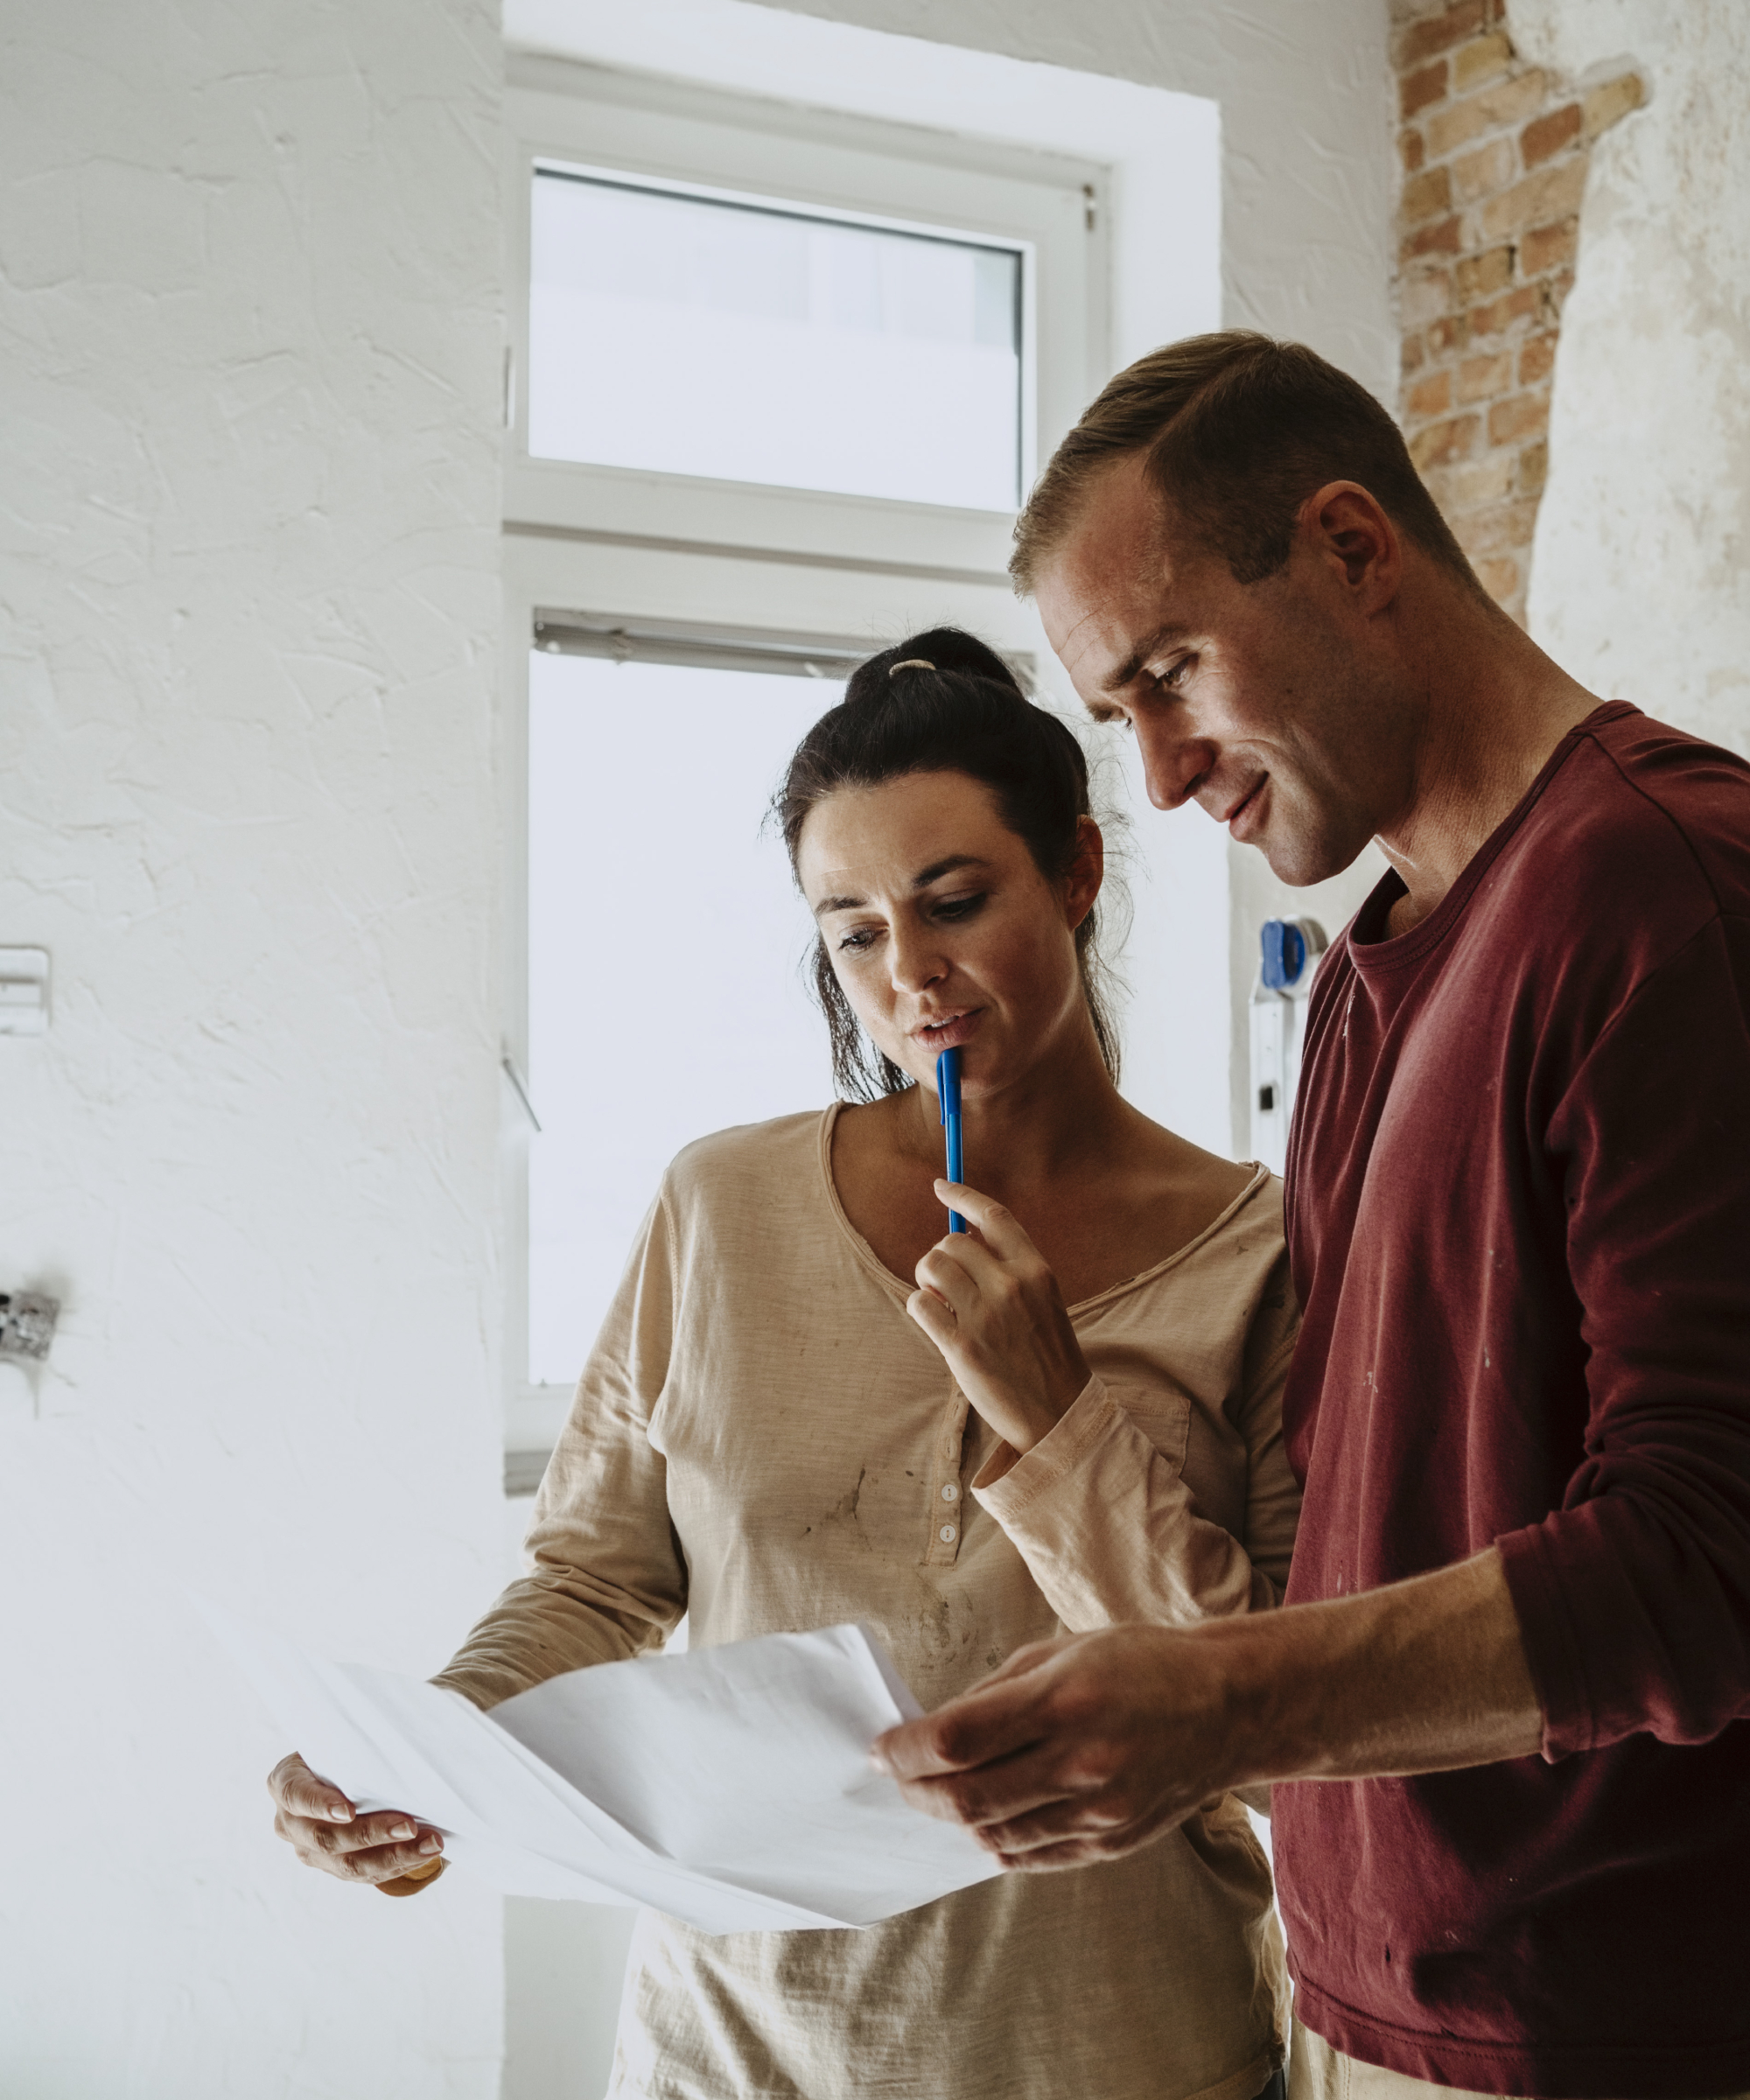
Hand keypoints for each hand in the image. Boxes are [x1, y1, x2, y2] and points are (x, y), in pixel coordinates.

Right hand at [268, 1751, 446, 1895]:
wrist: (340, 1770)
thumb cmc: (344, 1745)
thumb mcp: (339, 1735)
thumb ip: (356, 1737)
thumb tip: (399, 1724)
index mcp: (285, 1783)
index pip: (297, 1796)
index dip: (320, 1805)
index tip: (349, 1810)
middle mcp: (290, 1823)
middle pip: (327, 1838)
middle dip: (372, 1834)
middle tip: (410, 1826)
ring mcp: (309, 1851)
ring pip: (348, 1865)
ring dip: (393, 1856)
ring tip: (430, 1844)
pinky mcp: (332, 1868)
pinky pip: (364, 1875)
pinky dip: (396, 1865)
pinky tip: (423, 1854)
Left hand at [872, 1552, 1545, 1869]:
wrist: (1233, 1706)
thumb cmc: (1144, 1662)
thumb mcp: (1064, 1649)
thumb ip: (1000, 1693)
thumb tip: (937, 1731)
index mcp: (1063, 1699)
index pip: (955, 1740)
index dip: (904, 1749)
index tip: (882, 1745)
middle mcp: (1080, 1762)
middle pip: (966, 1799)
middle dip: (918, 1792)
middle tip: (899, 1776)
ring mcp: (1099, 1811)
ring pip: (994, 1838)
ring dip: (953, 1820)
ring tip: (938, 1795)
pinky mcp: (1113, 1843)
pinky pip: (1033, 1856)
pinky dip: (996, 1841)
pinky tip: (986, 1816)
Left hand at [906, 1181, 1092, 1454]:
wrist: (1058, 1415)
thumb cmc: (1046, 1356)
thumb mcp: (1042, 1302)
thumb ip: (1008, 1270)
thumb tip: (960, 1241)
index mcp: (1037, 1270)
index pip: (994, 1215)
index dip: (962, 1195)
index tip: (940, 1187)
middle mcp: (1012, 1286)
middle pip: (953, 1241)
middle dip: (941, 1257)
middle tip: (947, 1284)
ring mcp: (986, 1316)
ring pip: (931, 1266)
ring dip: (928, 1281)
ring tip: (942, 1304)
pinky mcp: (962, 1347)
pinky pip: (919, 1304)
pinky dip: (920, 1309)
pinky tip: (936, 1324)